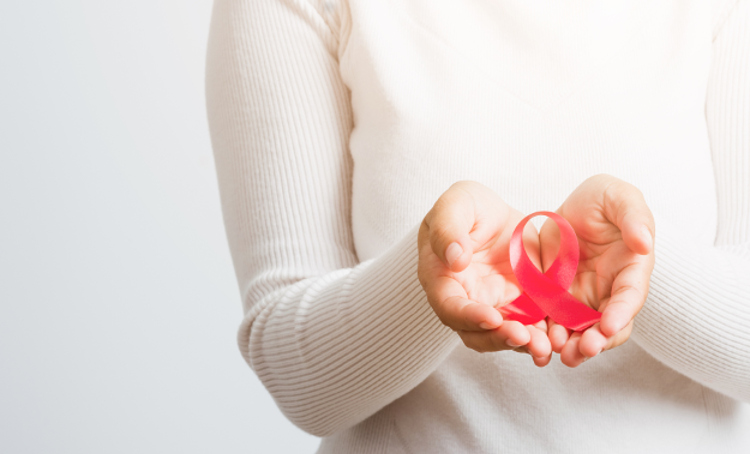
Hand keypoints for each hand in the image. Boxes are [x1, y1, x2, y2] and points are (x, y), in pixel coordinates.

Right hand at [418, 181, 552, 365]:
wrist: (492, 215)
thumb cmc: (464, 208)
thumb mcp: (455, 204)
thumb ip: (447, 229)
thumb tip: (454, 259)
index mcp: (441, 279)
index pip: (449, 306)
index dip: (468, 316)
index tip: (492, 317)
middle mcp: (465, 300)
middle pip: (475, 332)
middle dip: (499, 338)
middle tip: (524, 337)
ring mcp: (493, 306)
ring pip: (502, 336)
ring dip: (522, 344)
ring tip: (544, 346)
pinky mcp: (519, 306)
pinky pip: (529, 327)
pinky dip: (541, 336)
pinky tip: (558, 339)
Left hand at [540, 175, 654, 366]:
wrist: (570, 207)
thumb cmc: (602, 199)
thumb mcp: (618, 196)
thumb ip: (634, 216)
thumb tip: (644, 243)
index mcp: (630, 269)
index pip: (629, 296)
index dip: (621, 313)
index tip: (610, 327)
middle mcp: (608, 291)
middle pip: (607, 325)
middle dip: (597, 341)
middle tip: (583, 350)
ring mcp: (581, 298)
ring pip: (579, 331)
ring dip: (572, 346)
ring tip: (558, 353)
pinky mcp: (555, 299)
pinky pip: (551, 323)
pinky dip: (547, 336)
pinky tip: (536, 343)